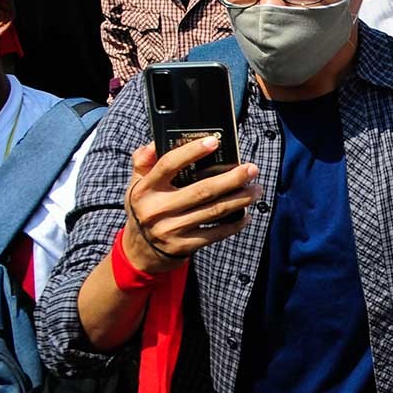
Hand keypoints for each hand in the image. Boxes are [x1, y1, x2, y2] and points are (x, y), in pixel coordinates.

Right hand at [120, 139, 260, 277]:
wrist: (139, 251)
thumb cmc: (145, 208)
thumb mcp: (135, 185)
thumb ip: (144, 161)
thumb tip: (156, 141)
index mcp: (145, 189)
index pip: (169, 165)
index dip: (191, 152)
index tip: (214, 141)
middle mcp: (157, 209)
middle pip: (202, 190)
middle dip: (232, 178)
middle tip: (252, 169)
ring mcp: (171, 230)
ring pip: (214, 211)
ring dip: (241, 199)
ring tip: (257, 189)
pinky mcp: (183, 246)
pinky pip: (215, 234)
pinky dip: (235, 224)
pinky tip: (247, 214)